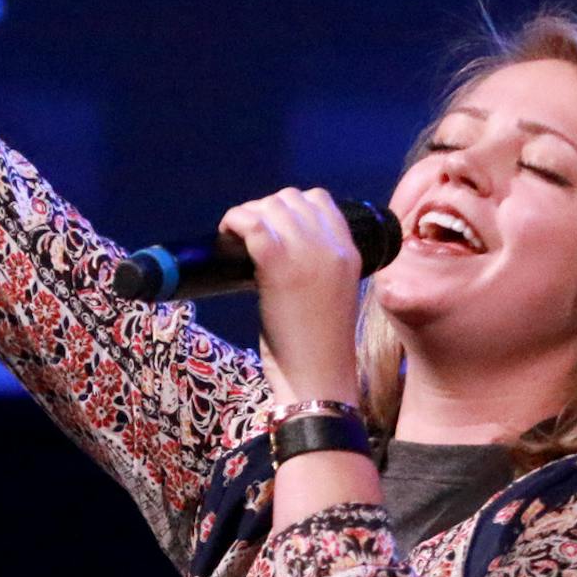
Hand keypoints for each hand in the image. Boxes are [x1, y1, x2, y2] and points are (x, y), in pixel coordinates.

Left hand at [218, 187, 363, 406]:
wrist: (319, 378)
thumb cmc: (317, 347)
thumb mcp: (330, 295)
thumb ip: (315, 268)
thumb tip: (279, 252)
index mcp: (350, 252)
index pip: (320, 201)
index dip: (288, 208)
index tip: (270, 229)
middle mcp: (333, 245)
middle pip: (291, 198)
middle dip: (264, 209)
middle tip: (247, 237)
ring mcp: (308, 252)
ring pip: (271, 206)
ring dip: (247, 215)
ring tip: (235, 239)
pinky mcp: (279, 264)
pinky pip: (252, 222)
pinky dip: (234, 222)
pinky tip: (226, 236)